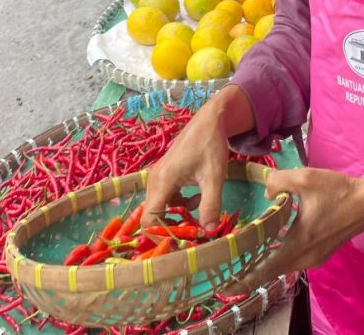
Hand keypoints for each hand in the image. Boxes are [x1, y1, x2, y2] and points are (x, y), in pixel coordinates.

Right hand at [143, 94, 238, 229]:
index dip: (160, 234)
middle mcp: (155, 180)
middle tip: (193, 232)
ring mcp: (159, 177)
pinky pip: (167, 198)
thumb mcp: (214, 177)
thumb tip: (208, 232)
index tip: (179, 243)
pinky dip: (180, 203)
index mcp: (163, 181)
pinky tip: (198, 197)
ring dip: (179, 214)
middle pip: (153, 214)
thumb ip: (210, 205)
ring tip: (201, 208)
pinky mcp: (166, 175)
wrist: (209, 121)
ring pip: (161, 207)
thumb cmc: (210, 145)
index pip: (149, 218)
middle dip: (172, 226)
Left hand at [233, 168, 363, 292]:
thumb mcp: (306, 178)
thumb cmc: (338, 191)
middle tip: (235, 261)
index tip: (230, 280)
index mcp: (300, 242)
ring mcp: (316, 258)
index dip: (247, 275)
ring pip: (285, 266)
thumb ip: (279, 181)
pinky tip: (274, 244)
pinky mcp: (322, 255)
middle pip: (273, 270)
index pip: (268, 267)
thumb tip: (267, 191)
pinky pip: (296, 261)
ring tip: (250, 253)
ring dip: (268, 262)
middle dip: (254, 268)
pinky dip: (282, 258)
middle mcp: (307, 256)